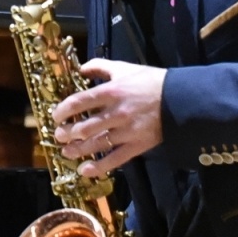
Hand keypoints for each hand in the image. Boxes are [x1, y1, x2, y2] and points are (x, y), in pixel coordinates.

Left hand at [50, 58, 165, 178]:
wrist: (181, 98)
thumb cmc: (151, 82)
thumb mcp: (125, 68)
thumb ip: (101, 66)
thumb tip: (81, 68)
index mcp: (111, 92)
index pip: (79, 102)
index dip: (63, 110)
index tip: (56, 116)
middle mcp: (116, 113)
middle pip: (84, 127)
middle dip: (67, 133)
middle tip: (59, 135)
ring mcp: (126, 131)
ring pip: (96, 144)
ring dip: (78, 150)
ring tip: (66, 152)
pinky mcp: (137, 145)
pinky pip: (115, 159)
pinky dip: (99, 167)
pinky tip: (85, 170)